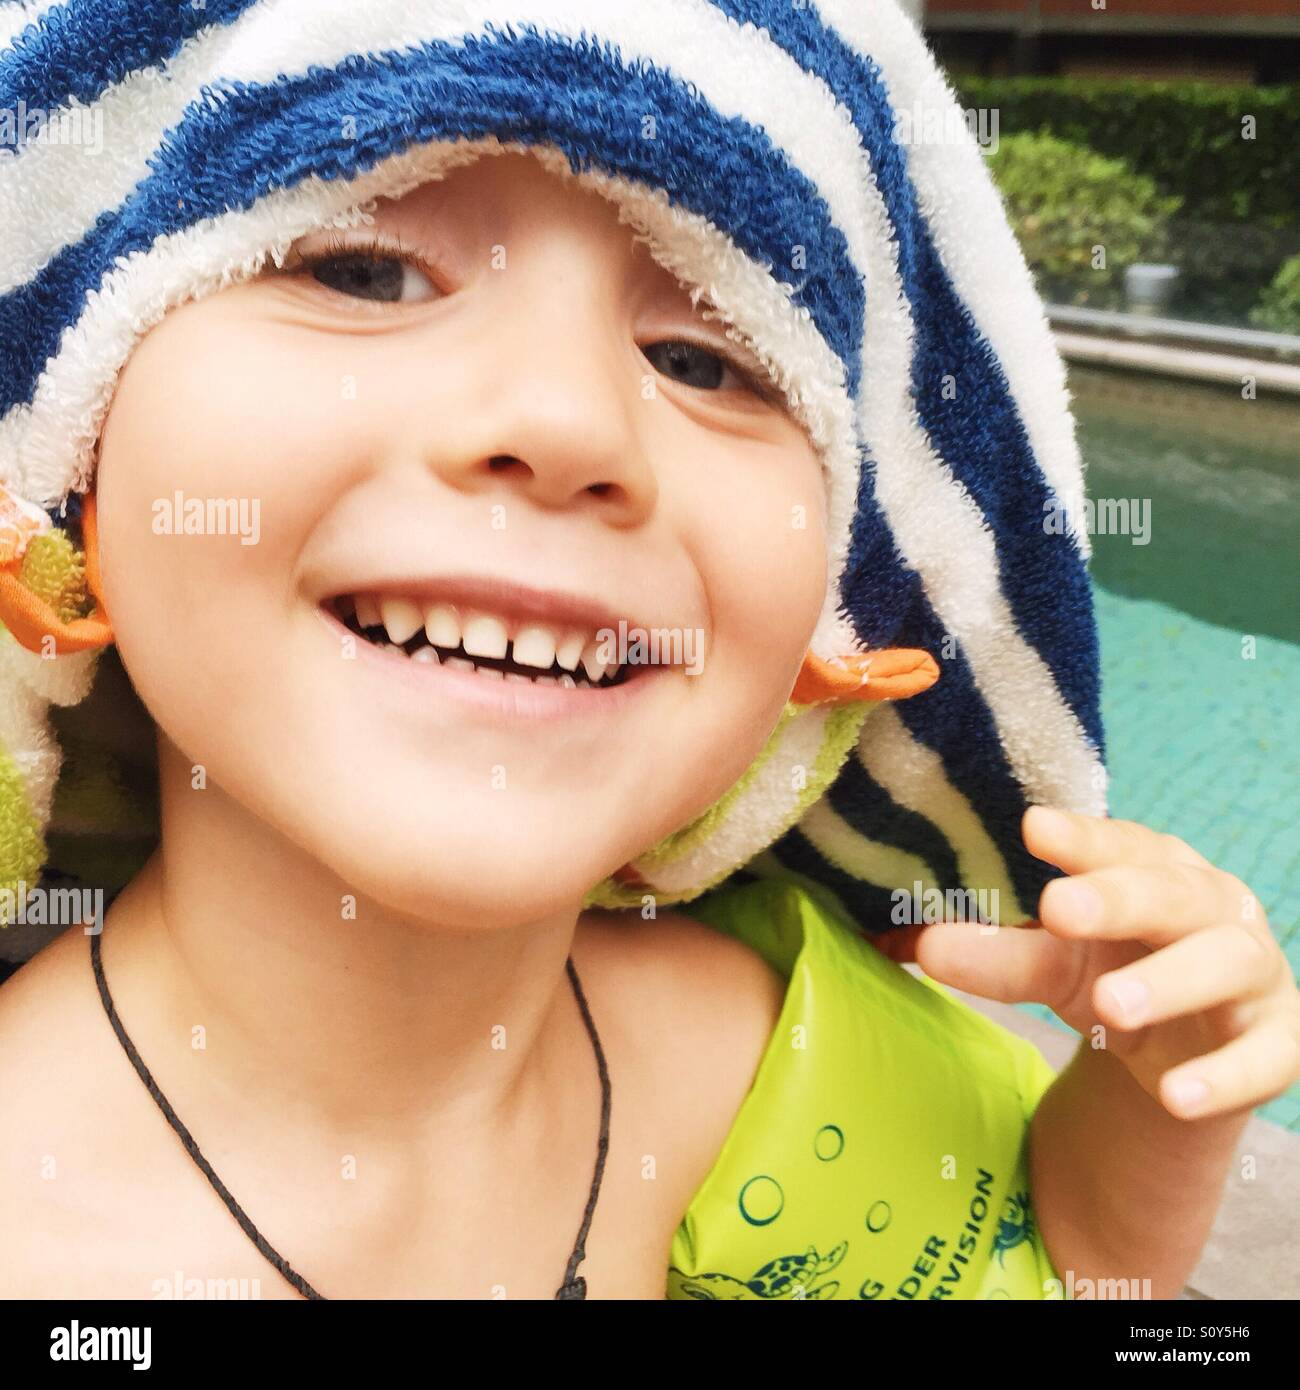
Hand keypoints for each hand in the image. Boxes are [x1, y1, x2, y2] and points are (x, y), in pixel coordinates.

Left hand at [908, 806, 1299, 1121]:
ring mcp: (1251, 970)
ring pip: (1223, 963)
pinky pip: (1263, 1057)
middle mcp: (1209, 905)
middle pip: (1169, 892)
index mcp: (1151, 868)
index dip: (1080, 839)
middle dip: (1116, 898)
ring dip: (1167, 982)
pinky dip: (1223, 1077)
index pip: (1117, 844)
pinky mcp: (1278, 1040)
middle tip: (1056, 909)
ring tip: (1109, 1006)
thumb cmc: (1115, 971)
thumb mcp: (1051, 965)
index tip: (1032, 827)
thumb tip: (917, 944)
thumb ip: (993, 952)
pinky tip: (1176, 1095)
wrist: (1187, 1050)